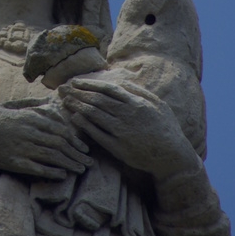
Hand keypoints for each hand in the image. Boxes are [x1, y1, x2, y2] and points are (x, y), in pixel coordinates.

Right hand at [0, 103, 93, 180]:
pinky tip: (62, 175)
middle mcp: (28, 132)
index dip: (74, 139)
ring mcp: (21, 148)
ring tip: (80, 170)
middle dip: (76, 153)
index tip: (84, 147)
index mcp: (29, 117)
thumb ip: (32, 104)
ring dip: (69, 164)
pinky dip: (51, 172)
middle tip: (88, 161)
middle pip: (59, 144)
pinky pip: (37, 168)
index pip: (59, 129)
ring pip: (52, 156)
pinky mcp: (13, 162)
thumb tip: (51, 102)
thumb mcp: (12, 105)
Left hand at [59, 77, 198, 180]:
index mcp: (136, 103)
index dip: (89, 84)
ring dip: (78, 107)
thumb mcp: (158, 104)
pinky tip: (75, 118)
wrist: (171, 156)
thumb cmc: (166, 127)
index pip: (107, 89)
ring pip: (94, 116)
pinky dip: (85, 125)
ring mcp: (122, 132)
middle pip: (97, 101)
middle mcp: (127, 116)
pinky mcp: (118, 148)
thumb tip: (121, 80)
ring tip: (66, 101)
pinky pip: (97, 134)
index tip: (75, 81)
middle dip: (78, 93)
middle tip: (63, 89)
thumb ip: (139, 91)